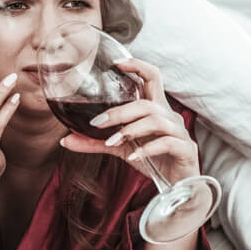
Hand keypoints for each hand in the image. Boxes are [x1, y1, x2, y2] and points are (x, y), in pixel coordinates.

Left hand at [59, 58, 199, 185]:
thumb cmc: (154, 161)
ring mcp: (179, 132)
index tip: (116, 64)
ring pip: (156, 120)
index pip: (152, 77)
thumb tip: (65, 140)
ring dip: (131, 130)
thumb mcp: (121, 149)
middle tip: (98, 122)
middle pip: (147, 103)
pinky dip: (147, 149)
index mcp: (156, 109)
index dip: (137, 65)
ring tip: (114, 141)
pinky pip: (166, 142)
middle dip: (120, 111)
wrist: (178, 186)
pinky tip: (133, 158)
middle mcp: (170, 116)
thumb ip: (96, 143)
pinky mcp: (185, 149)